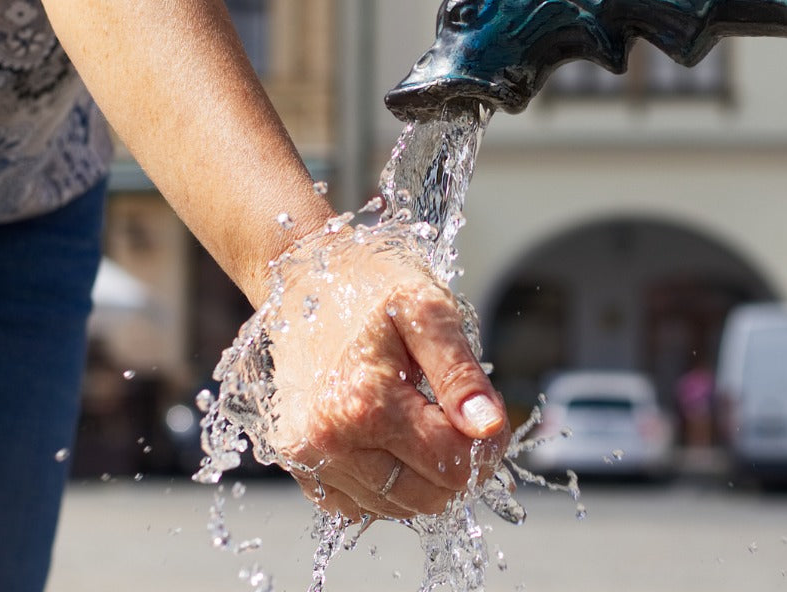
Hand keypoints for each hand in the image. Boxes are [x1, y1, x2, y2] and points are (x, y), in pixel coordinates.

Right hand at [256, 230, 507, 520]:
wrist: (305, 278)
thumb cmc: (371, 288)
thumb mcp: (428, 311)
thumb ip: (461, 374)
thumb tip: (488, 427)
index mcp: (365, 403)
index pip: (453, 464)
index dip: (484, 445)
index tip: (484, 415)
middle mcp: (328, 441)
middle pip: (428, 497)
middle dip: (455, 463)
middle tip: (454, 417)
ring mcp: (308, 458)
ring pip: (395, 508)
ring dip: (421, 476)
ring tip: (418, 421)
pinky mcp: (298, 465)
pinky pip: (358, 507)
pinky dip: (385, 485)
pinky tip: (388, 441)